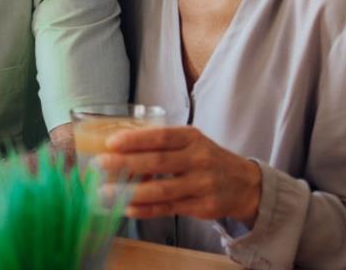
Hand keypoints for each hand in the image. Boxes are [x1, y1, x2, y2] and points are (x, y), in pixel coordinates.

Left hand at [96, 126, 261, 225]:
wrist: (245, 184)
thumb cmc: (206, 158)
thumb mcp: (191, 142)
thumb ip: (162, 143)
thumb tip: (118, 146)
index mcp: (192, 138)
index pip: (161, 137)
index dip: (135, 140)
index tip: (111, 143)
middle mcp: (198, 160)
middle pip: (158, 162)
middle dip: (126, 164)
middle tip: (100, 164)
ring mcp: (201, 185)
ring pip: (162, 190)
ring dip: (131, 191)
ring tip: (106, 192)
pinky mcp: (202, 207)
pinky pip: (168, 208)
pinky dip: (146, 209)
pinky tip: (126, 207)